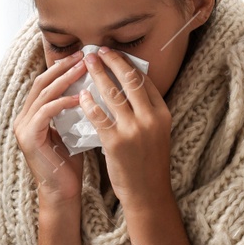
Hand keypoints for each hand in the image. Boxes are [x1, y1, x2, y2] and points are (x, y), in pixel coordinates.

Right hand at [13, 52, 87, 208]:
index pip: (46, 83)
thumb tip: (93, 88)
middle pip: (42, 83)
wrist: (62, 192)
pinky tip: (80, 97)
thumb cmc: (70, 164)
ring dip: (65, 79)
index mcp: (32, 115)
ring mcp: (23, 127)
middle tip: (84, 55)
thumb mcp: (71, 130)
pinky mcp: (28, 137)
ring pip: (44, 93)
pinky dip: (63, 102)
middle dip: (64, 67)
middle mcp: (23, 118)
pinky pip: (46, 112)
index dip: (63, 68)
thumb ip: (74, 111)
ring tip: (84, 68)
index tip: (84, 57)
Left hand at [80, 47, 171, 209]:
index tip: (113, 54)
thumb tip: (127, 84)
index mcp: (162, 113)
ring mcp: (133, 130)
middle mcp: (150, 118)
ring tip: (86, 63)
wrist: (147, 193)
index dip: (126, 63)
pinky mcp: (116, 143)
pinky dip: (88, 102)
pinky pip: (98, 115)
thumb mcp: (155, 132)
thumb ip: (145, 110)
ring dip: (97, 74)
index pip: (144, 80)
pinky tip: (81, 94)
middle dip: (111, 61)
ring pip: (112, 93)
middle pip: (129, 79)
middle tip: (97, 51)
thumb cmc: (148, 162)